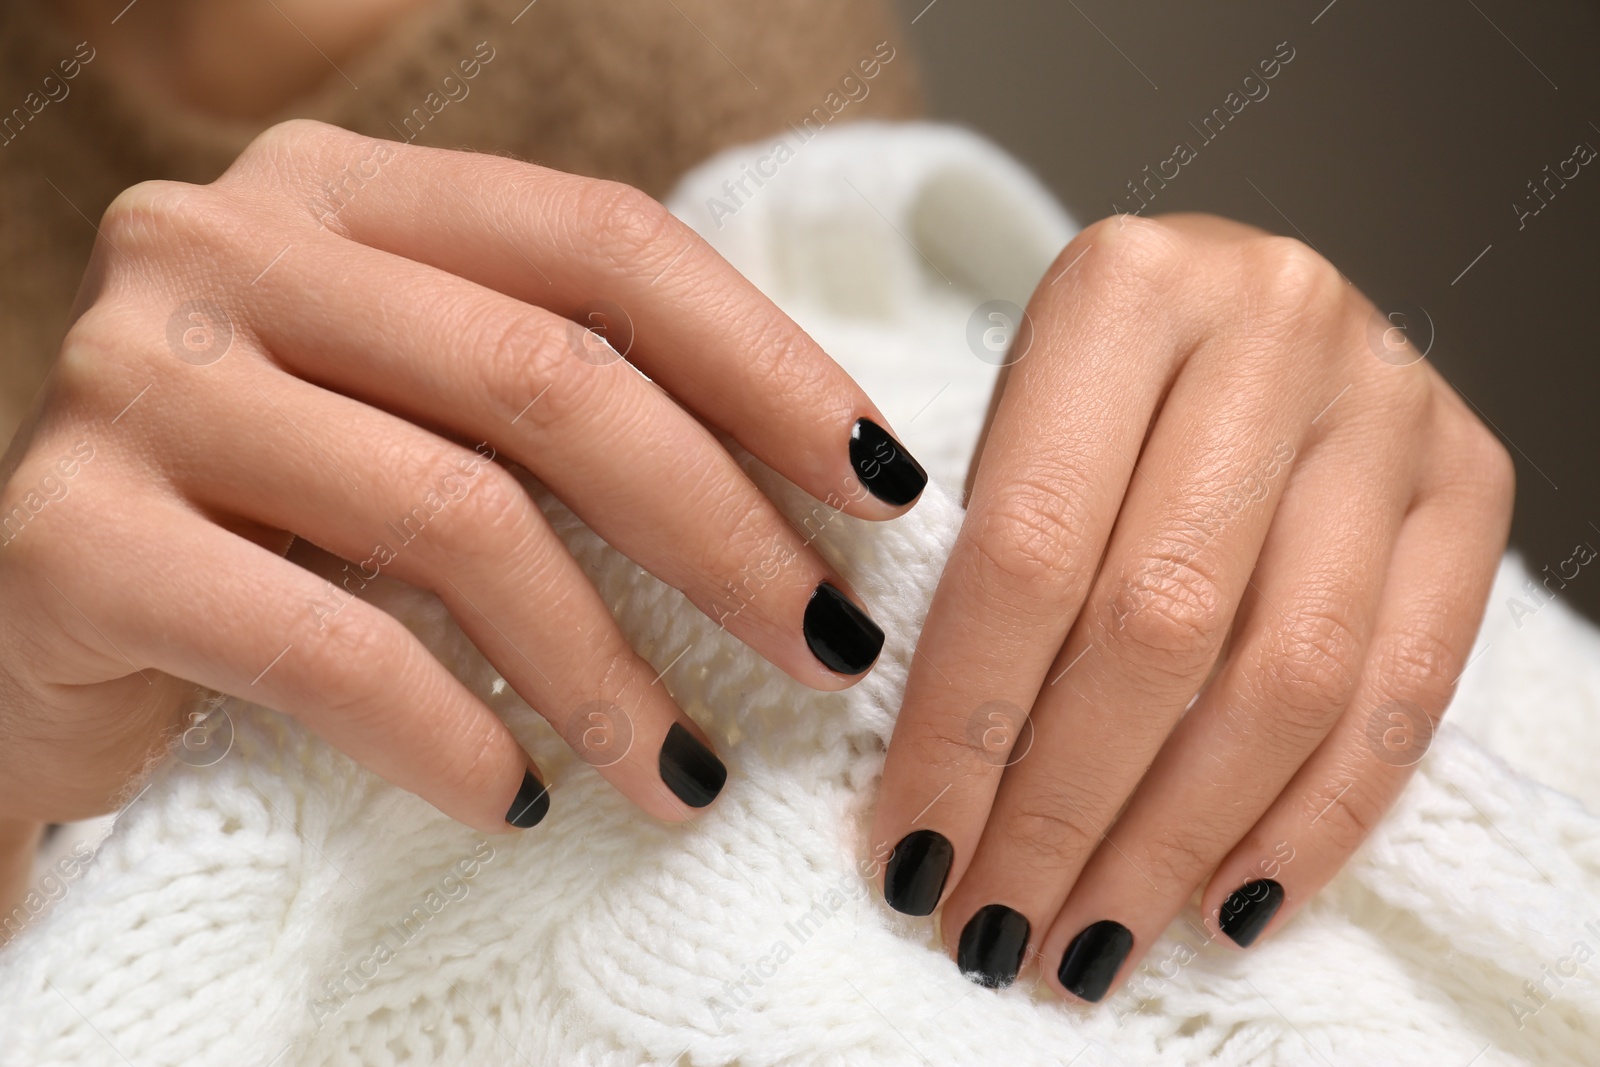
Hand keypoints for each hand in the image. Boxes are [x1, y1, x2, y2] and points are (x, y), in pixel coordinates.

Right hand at [0, 121, 926, 861]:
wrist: (39, 635)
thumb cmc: (275, 526)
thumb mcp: (425, 421)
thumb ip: (561, 403)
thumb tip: (817, 490)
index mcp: (344, 189)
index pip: (604, 242)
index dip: (766, 365)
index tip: (880, 486)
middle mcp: (229, 242)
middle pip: (547, 378)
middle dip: (721, 531)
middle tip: (825, 647)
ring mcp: (134, 376)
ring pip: (454, 514)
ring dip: (605, 665)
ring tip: (686, 767)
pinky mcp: (64, 533)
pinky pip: (323, 644)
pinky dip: (448, 734)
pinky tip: (518, 798)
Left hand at [868, 213, 1511, 999]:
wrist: (1243, 302)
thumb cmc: (1099, 379)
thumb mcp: (1011, 417)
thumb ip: (988, 561)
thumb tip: (946, 790)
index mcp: (1125, 288)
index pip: (1027, 552)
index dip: (964, 727)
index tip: (911, 849)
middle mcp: (1273, 324)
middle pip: (1160, 627)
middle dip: (1063, 808)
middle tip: (994, 922)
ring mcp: (1391, 404)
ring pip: (1287, 678)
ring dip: (1175, 841)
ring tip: (1089, 937)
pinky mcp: (1473, 480)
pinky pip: (1404, 693)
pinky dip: (1313, 820)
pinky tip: (1228, 900)